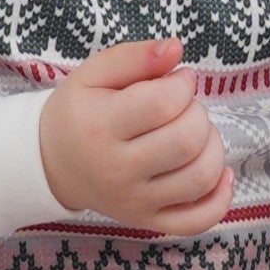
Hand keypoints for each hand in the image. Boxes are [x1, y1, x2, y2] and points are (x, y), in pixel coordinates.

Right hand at [37, 37, 231, 232]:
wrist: (50, 163)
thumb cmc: (77, 113)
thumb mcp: (91, 75)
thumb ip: (133, 56)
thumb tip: (177, 48)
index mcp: (99, 126)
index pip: (164, 103)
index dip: (182, 84)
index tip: (176, 80)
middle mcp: (116, 169)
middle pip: (186, 140)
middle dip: (197, 113)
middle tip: (182, 107)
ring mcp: (133, 201)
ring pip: (200, 177)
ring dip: (212, 146)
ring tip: (196, 133)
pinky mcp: (146, 220)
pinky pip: (196, 221)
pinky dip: (219, 198)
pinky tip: (219, 173)